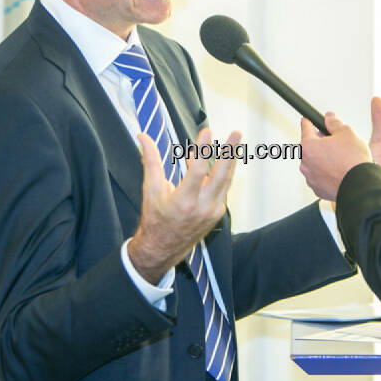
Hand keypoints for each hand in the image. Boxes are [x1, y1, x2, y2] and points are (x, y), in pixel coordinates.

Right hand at [128, 128, 240, 283]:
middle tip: (237, 133)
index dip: (202, 150)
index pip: (197, 171)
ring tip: (234, 142)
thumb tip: (143, 137)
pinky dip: (218, 174)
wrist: (161, 249)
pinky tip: (211, 162)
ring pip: (225, 181)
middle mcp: (202, 208)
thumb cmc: (154, 219)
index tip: (206, 131)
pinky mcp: (217, 214)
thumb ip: (150, 161)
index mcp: (184, 202)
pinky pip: (221, 189)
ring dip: (229, 161)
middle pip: (221, 175)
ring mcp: (212, 212)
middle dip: (230, 152)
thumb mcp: (150, 190)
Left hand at [300, 112, 372, 200]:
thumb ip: (334, 123)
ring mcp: (311, 178)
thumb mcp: (346, 132)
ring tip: (342, 159)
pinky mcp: (318, 189)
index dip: (309, 121)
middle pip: (311, 147)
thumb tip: (329, 117)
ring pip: (315, 163)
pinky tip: (340, 171)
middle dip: (321, 143)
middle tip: (337, 143)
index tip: (307, 119)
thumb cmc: (353, 162)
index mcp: (308, 146)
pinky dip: (327, 173)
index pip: (305, 127)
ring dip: (324, 159)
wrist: (360, 187)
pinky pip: (321, 177)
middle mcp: (305, 163)